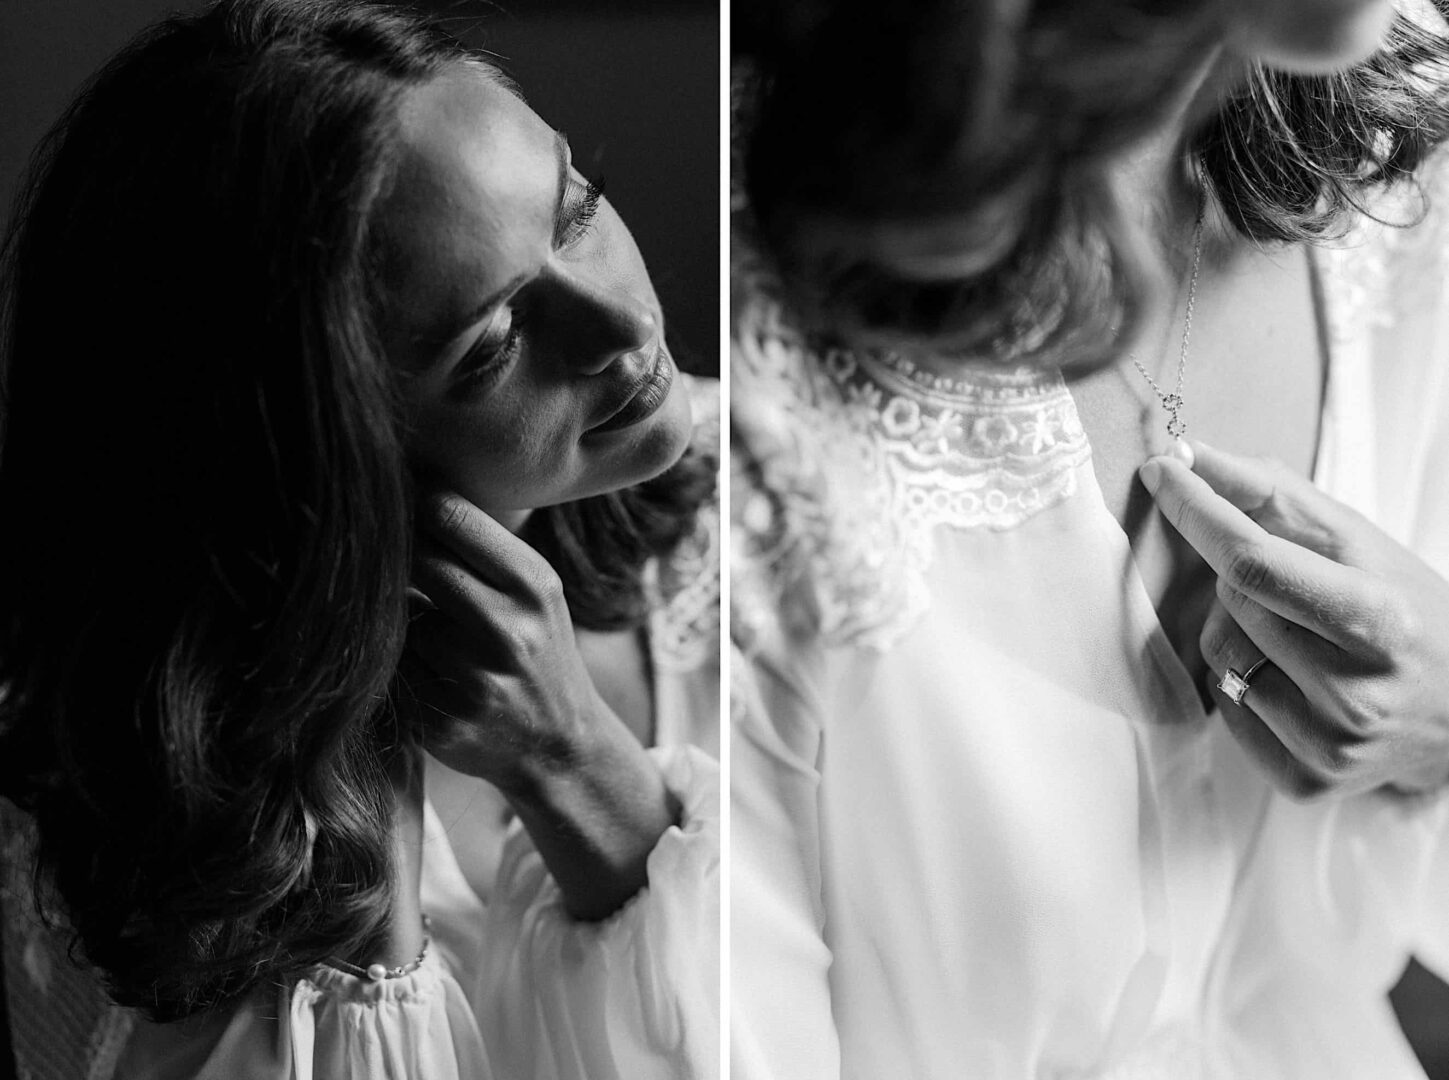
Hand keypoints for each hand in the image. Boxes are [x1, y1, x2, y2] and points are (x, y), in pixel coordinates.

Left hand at [401, 490, 676, 919]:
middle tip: (387, 562)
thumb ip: (480, 546)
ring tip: (431, 638)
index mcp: (532, 585)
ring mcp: (473, 682)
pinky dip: (396, 670)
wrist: (560, 745)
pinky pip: (389, 674)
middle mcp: (507, 631)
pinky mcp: (440, 724)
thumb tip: (401, 486)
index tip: (388, 496)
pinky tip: (428, 678)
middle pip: (413, 562)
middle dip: (397, 561)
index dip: (407, 500)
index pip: (447, 515)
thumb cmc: (536, 649)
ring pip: (396, 623)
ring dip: (397, 624)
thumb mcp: (535, 590)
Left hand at [1141, 442, 1448, 798]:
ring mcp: (1330, 743)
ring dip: (1238, 630)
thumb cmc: (1406, 613)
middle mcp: (1356, 690)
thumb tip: (1193, 457)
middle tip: (1287, 586)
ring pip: (1219, 654)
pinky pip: (1224, 708)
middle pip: (1232, 601)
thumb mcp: (1360, 545)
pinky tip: (1291, 680)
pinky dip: (1241, 684)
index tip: (1164, 473)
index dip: (1199, 513)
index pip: (1254, 561)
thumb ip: (1275, 496)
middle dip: (1240, 576)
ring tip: (1297, 636)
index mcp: (1379, 619)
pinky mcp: (1307, 781)